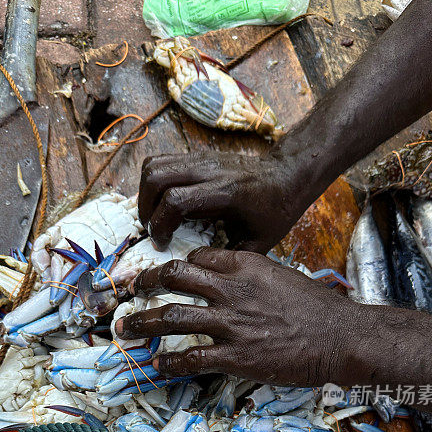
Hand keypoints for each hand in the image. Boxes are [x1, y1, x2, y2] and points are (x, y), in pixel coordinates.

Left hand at [115, 248, 357, 384]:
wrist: (340, 338)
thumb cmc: (317, 309)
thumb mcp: (281, 277)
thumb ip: (250, 278)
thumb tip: (229, 284)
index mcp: (244, 266)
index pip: (196, 258)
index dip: (176, 266)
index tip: (165, 275)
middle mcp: (231, 290)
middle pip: (173, 277)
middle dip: (145, 282)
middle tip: (132, 290)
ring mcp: (230, 324)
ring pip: (171, 317)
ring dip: (142, 323)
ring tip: (125, 328)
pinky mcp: (235, 357)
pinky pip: (190, 359)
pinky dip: (169, 362)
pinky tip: (158, 365)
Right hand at [138, 151, 316, 253]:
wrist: (286, 175)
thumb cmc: (275, 210)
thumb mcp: (258, 242)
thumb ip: (229, 259)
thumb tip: (198, 275)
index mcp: (226, 192)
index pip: (176, 201)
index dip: (161, 225)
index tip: (164, 245)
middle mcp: (209, 170)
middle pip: (156, 178)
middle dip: (145, 209)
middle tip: (154, 231)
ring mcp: (200, 159)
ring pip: (152, 166)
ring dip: (145, 195)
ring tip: (155, 218)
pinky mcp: (196, 156)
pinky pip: (160, 162)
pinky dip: (152, 184)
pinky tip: (162, 204)